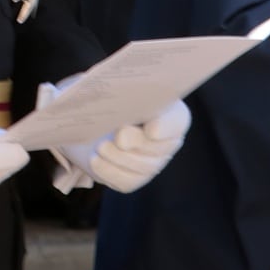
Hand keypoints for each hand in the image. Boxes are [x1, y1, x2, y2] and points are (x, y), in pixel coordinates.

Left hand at [55, 100, 190, 194]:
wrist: (94, 120)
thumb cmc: (111, 97)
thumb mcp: (116, 89)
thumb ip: (119, 92)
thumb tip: (112, 108)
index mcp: (169, 112)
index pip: (176, 121)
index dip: (165, 126)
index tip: (150, 128)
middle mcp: (167, 142)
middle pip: (157, 147)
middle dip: (137, 142)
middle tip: (119, 136)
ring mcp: (152, 164)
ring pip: (141, 167)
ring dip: (119, 157)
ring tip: (100, 146)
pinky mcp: (133, 179)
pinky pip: (126, 180)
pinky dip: (109, 170)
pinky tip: (95, 160)